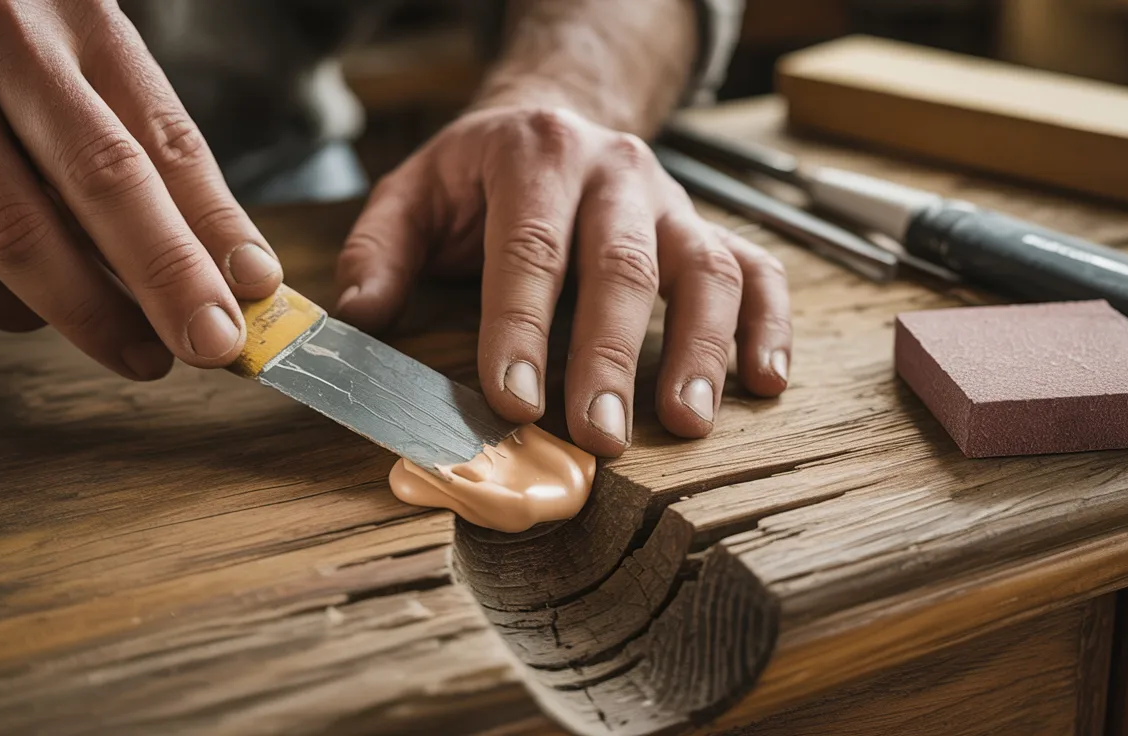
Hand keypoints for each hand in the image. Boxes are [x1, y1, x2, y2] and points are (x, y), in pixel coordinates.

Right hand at [0, 0, 282, 379]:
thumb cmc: (16, 43)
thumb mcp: (102, 69)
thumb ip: (168, 162)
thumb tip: (244, 276)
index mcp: (82, 22)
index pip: (165, 139)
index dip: (215, 230)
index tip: (253, 299)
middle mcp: (0, 49)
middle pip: (98, 179)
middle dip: (165, 279)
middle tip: (207, 346)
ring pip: (10, 231)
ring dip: (86, 312)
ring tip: (140, 353)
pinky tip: (37, 317)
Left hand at [335, 106, 791, 456]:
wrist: (556, 116)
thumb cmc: (481, 173)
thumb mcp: (415, 190)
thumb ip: (379, 249)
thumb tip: (358, 319)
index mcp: (533, 156)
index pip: (529, 247)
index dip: (520, 328)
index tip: (515, 402)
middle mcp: (614, 171)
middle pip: (621, 266)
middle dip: (609, 357)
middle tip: (600, 436)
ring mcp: (671, 201)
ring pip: (703, 269)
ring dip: (700, 348)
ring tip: (687, 421)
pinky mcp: (708, 227)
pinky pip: (758, 269)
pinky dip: (770, 324)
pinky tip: (765, 382)